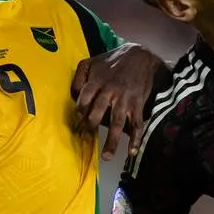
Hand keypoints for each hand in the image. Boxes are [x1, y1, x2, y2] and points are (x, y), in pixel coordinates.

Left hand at [72, 44, 168, 160]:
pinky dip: (136, 139)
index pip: (84, 100)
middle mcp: (111, 91)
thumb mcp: (90, 62)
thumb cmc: (111, 61)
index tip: (77, 121)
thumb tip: (73, 95)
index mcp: (97, 81)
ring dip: (112, 141)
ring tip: (107, 157)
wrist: (140, 56)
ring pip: (117, 123)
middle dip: (90, 127)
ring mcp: (125, 99)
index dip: (79, 112)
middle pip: (97, 113)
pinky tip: (132, 152)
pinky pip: (136, 124)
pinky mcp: (138, 104)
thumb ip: (78, 77)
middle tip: (86, 138)